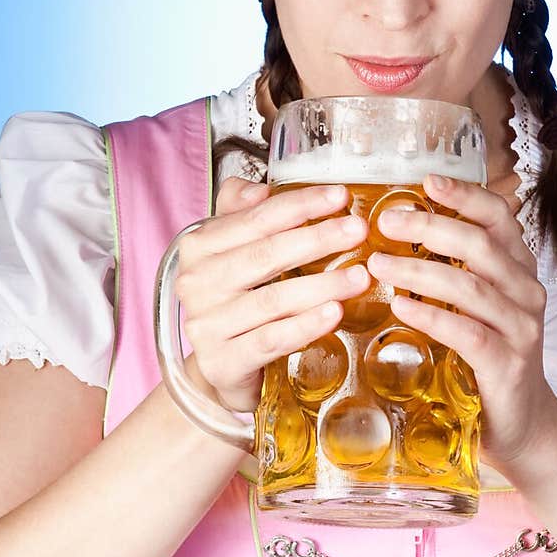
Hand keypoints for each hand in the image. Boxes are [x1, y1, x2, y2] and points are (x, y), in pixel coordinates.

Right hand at [174, 177, 368, 412]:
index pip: (255, 218)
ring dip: (322, 285)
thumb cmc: (233, 300)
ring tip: (360, 275)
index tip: (340, 197)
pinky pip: (271, 340)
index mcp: (198, 248)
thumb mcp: (231, 250)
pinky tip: (334, 313)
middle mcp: (196, 284)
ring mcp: (206, 326)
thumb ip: (241, 212)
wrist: (219, 366)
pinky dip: (305, 325)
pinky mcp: (223, 363)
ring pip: (273, 299)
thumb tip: (260, 189)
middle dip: (318, 239)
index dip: (300, 205)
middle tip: (358, 231)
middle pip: (266, 254)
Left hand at [366, 173, 556, 481]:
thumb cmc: (488, 361)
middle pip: (481, 244)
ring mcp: (522, 330)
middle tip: (385, 220)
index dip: (465, 196)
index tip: (426, 180)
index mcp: (517, 271)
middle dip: (430, 226)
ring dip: (420, 269)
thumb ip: (451, 273)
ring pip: (471, 286)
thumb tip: (396, 234)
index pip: (499, 218)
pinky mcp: (508, 366)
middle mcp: (527, 293)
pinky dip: (432, 316)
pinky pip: (468, 332)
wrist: (522, 428)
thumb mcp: (474, 309)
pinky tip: (401, 307)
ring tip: (377, 262)